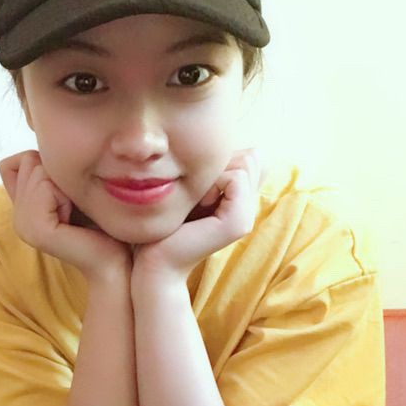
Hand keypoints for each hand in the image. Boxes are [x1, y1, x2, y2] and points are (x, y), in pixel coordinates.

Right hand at [0, 150, 132, 286]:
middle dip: (61, 173)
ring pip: (37, 169)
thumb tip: (31, 150)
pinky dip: (66, 194)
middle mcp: (18, 216)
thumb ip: (49, 169)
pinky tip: (76, 219)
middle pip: (28, 160)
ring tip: (79, 212)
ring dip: (66, 184)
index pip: (17, 161)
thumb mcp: (74, 188)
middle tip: (79, 205)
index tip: (73, 195)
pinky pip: (45, 186)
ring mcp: (23, 225)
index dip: (52, 167)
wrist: (119, 259)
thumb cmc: (103, 221)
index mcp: (23, 207)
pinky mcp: (35, 231)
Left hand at [131, 148, 265, 288]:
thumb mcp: (190, 188)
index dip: (222, 160)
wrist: (154, 262)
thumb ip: (211, 168)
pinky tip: (198, 202)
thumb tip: (231, 143)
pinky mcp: (238, 223)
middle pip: (250, 156)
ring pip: (245, 164)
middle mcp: (249, 208)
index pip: (251, 155)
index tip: (198, 185)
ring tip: (197, 199)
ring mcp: (247, 217)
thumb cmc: (165, 223)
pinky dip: (213, 181)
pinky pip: (236, 177)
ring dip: (214, 173)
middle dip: (219, 165)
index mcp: (241, 200)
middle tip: (196, 193)